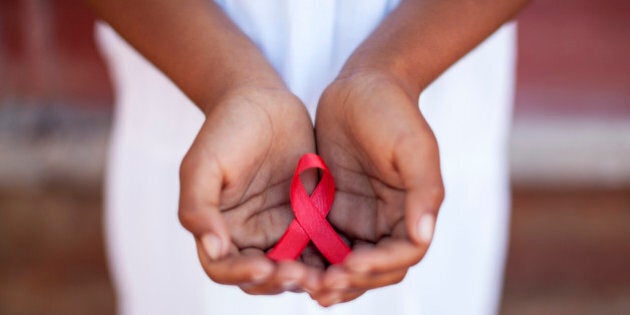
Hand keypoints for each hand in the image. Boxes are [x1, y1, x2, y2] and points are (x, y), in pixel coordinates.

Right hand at [178, 85, 324, 294]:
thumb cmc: (226, 129)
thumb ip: (198, 207)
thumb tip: (212, 248)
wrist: (263, 101)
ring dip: (309, 277)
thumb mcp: (203, 164)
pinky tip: (344, 255)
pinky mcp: (310, 218)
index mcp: (218, 229)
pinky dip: (330, 257)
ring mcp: (282, 229)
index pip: (225, 268)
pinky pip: (321, 246)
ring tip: (326, 274)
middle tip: (302, 275)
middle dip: (280, 280)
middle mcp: (249, 236)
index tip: (266, 266)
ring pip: (295, 268)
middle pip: (262, 277)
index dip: (242, 274)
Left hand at [312, 71, 443, 304]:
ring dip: (332, 279)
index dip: (379, 266)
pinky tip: (293, 265)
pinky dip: (313, 260)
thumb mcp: (413, 146)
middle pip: (376, 269)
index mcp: (413, 210)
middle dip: (352, 280)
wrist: (361, 85)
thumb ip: (424, 191)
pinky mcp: (332, 211)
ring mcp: (360, 218)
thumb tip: (423, 236)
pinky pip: (323, 245)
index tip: (350, 265)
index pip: (403, 254)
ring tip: (307, 286)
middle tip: (322, 286)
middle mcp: (389, 221)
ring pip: (349, 264)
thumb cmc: (392, 111)